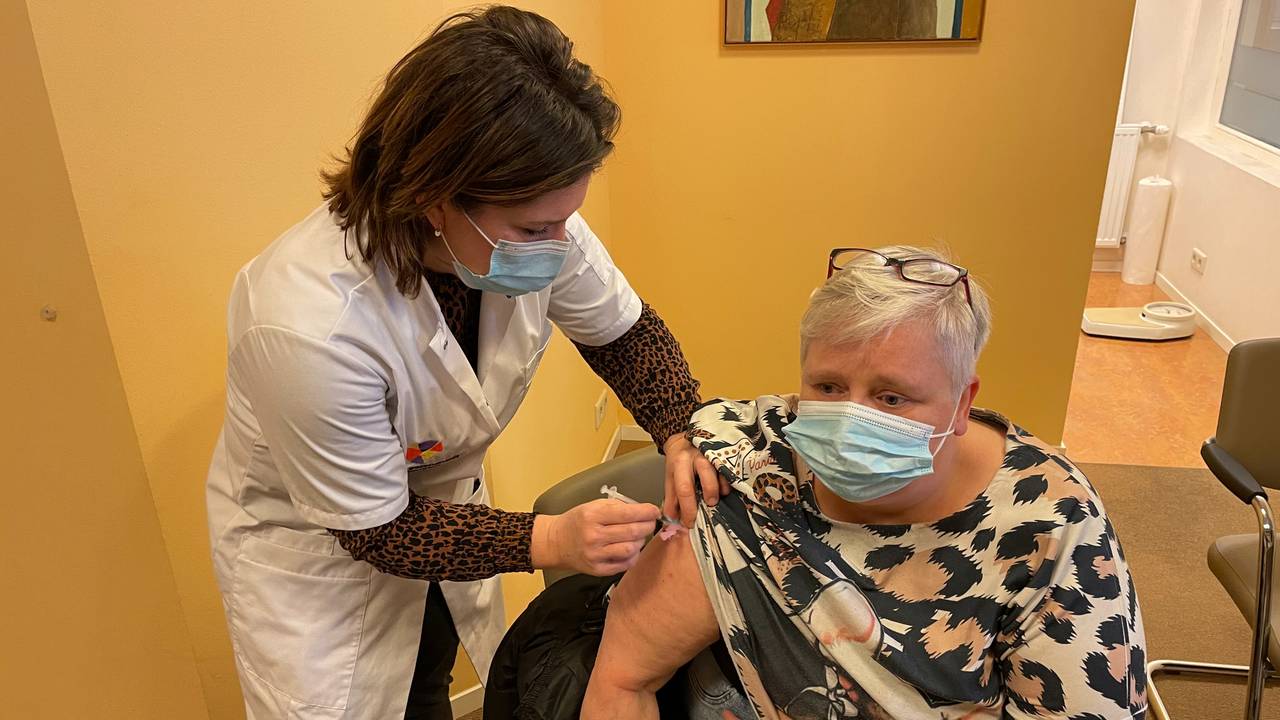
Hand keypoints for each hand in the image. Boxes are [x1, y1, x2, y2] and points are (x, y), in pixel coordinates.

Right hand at [530, 499, 658, 575]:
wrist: (556, 542)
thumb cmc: (577, 522)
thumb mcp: (593, 506)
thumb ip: (617, 507)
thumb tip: (643, 511)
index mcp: (592, 516)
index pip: (627, 513)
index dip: (646, 512)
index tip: (654, 511)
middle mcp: (593, 536)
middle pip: (632, 532)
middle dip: (647, 526)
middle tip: (650, 522)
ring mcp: (595, 555)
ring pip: (631, 549)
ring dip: (640, 541)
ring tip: (638, 536)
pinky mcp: (597, 570)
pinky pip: (624, 564)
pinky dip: (633, 556)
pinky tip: (629, 548)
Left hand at [663, 434, 727, 526]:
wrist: (685, 439)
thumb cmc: (679, 461)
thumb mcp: (671, 477)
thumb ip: (671, 498)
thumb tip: (672, 519)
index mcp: (679, 464)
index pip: (683, 489)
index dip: (687, 510)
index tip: (690, 523)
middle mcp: (694, 457)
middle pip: (704, 477)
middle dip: (706, 496)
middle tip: (708, 507)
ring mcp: (710, 453)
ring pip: (717, 471)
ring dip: (717, 489)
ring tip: (715, 498)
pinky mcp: (723, 453)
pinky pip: (729, 469)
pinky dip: (727, 482)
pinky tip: (724, 488)